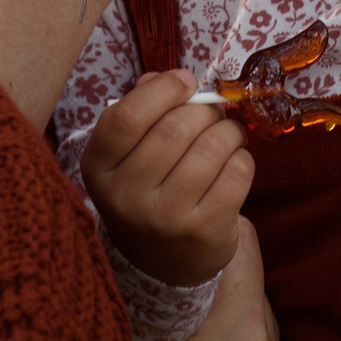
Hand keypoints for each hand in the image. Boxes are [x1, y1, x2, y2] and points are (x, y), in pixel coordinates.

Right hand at [83, 68, 253, 286]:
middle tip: (212, 113)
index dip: (163, 90)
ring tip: (228, 135)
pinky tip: (233, 162)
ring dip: (229, 130)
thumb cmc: (148, 190)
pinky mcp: (204, 230)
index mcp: (98, 168)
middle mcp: (125, 197)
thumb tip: (170, 78)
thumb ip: (142, 108)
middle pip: (175, 128)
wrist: (164, 262)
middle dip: (204, 110)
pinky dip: (242, 157)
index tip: (185, 82)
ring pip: (211, 147)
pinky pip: (236, 172)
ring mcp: (165, 218)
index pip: (126, 117)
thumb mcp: (127, 155)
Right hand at [132, 220, 292, 340]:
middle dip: (217, 275)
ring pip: (256, 318)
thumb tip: (103, 251)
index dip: (212, 233)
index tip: (184, 235)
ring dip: (228, 311)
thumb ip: (126, 301)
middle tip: (176, 273)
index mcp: (240, 335)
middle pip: (251, 283)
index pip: (244, 246)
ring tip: (185, 316)